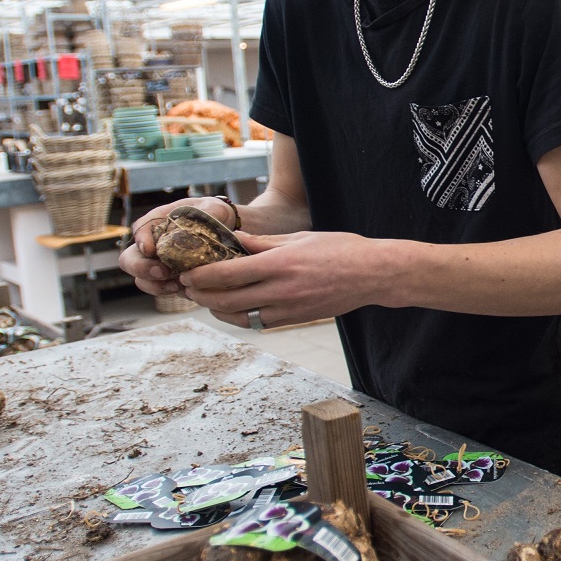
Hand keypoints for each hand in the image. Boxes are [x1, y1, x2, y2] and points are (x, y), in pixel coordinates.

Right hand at [118, 196, 236, 296]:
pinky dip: (169, 292)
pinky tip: (185, 289)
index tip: (150, 250)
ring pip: (141, 279)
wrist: (224, 232)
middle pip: (129, 259)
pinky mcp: (169, 279)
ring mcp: (158, 263)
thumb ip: (210, 211)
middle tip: (162, 272)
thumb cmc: (213, 215)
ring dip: (154, 285)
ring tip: (176, 285)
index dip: (141, 240)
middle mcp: (153, 244)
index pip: (140, 228)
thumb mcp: (214, 208)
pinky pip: (160, 289)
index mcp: (158, 222)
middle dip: (141, 268)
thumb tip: (209, 217)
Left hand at [179, 230, 397, 327]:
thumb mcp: (299, 238)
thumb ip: (263, 243)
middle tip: (188, 288)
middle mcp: (282, 290)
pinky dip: (242, 317)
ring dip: (218, 310)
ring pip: (241, 317)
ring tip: (207, 300)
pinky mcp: (296, 318)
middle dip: (202, 295)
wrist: (373, 275)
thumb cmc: (340, 249)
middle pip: (228, 300)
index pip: (229, 274)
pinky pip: (260, 323)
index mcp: (280, 264)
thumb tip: (234, 241)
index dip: (202, 276)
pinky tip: (234, 309)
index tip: (187, 273)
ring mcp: (289, 308)